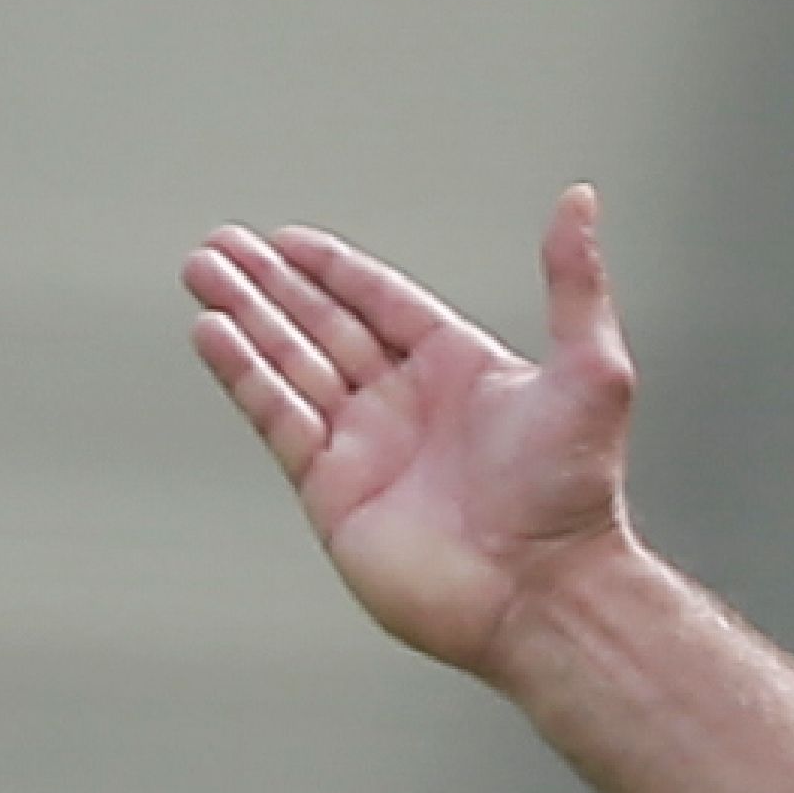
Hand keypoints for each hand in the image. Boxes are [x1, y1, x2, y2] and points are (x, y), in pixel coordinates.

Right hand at [186, 190, 640, 677]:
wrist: (544, 591)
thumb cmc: (575, 494)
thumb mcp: (591, 369)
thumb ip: (574, 282)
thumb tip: (579, 201)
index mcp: (458, 370)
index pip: (379, 302)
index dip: (330, 269)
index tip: (284, 240)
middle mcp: (406, 406)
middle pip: (322, 327)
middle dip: (269, 285)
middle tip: (220, 247)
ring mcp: (366, 448)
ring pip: (291, 365)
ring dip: (245, 318)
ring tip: (202, 274)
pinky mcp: (335, 492)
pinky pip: (280, 420)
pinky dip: (246, 377)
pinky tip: (213, 334)